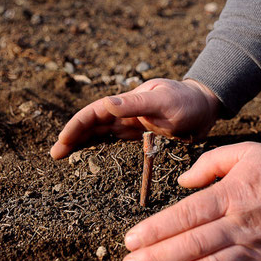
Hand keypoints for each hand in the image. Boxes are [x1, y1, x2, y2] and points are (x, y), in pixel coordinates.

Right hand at [50, 78, 220, 158]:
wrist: (205, 109)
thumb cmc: (188, 102)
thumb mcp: (165, 101)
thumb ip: (138, 103)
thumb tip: (107, 104)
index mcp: (126, 103)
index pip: (93, 114)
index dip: (75, 127)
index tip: (62, 142)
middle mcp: (124, 113)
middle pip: (91, 125)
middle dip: (72, 138)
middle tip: (54, 155)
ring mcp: (130, 125)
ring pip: (99, 135)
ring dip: (82, 145)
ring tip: (64, 158)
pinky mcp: (139, 136)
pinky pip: (114, 143)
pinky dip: (100, 150)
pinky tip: (90, 159)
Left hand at [121, 142, 260, 260]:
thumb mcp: (245, 152)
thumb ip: (209, 163)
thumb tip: (182, 181)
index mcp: (230, 194)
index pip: (186, 215)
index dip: (156, 230)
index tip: (131, 240)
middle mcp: (238, 223)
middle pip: (192, 244)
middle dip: (157, 258)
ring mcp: (253, 246)